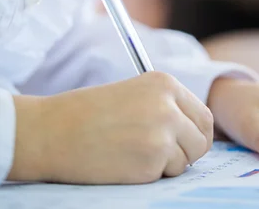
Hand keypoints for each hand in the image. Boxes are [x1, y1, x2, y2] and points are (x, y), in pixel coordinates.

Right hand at [9, 72, 213, 183]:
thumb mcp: (135, 93)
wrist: (54, 130)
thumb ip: (166, 106)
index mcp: (166, 83)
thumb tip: (195, 131)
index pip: (204, 115)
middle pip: (202, 139)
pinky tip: (125, 162)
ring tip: (135, 154)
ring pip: (186, 160)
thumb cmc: (89, 113)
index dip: (196, 133)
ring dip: (167, 164)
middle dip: (188, 152)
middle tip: (166, 156)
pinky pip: (165, 175)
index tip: (185, 143)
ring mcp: (162, 134)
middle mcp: (169, 106)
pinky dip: (150, 175)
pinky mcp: (151, 161)